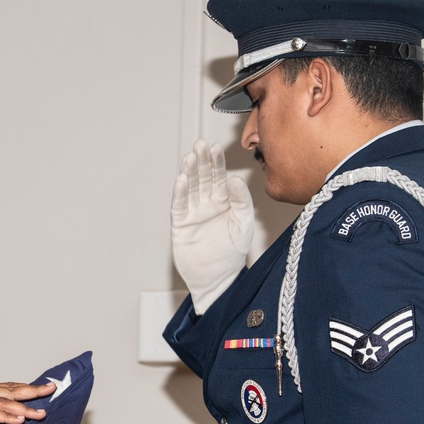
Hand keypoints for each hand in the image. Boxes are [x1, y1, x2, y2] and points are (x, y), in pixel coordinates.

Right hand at [0, 381, 55, 423]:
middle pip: (10, 389)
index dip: (26, 387)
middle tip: (52, 388)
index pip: (7, 388)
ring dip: (24, 406)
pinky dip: (5, 415)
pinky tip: (19, 419)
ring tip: (42, 411)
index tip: (43, 388)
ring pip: (3, 401)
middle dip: (33, 390)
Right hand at [171, 139, 254, 313]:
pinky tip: (181, 179)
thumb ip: (242, 201)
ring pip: (189, 187)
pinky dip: (180, 192)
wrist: (218, 278)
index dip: (216, 161)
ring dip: (189, 172)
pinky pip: (179, 205)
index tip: (215, 147)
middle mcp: (206, 202)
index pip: (219, 176)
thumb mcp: (244, 225)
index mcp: (223, 200)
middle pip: (202, 177)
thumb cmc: (233, 253)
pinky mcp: (180, 224)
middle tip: (200, 144)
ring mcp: (192, 212)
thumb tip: (234, 179)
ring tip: (190, 157)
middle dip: (201, 161)